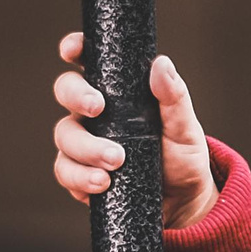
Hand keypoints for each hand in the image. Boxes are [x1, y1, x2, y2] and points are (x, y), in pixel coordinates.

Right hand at [51, 34, 217, 230]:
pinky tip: (102, 183)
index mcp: (118, 91)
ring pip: (64, 136)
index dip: (74, 49)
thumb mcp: (185, 126)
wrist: (183, 202)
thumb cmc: (182, 157)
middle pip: (66, 91)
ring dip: (86, 148)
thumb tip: (161, 64)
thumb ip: (174, 97)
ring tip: (115, 162)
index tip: (71, 50)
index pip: (89, 61)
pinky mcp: (80, 175)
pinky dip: (81, 178)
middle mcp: (95, 114)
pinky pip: (66, 172)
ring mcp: (84, 144)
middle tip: (98, 109)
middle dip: (76, 95)